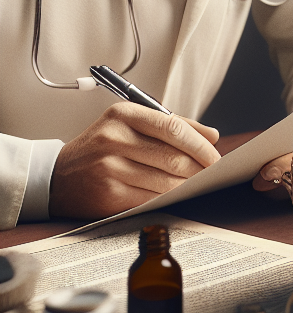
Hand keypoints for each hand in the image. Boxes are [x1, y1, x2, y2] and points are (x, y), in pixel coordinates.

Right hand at [49, 103, 219, 218]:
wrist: (58, 176)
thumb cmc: (103, 147)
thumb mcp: (130, 124)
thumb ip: (173, 125)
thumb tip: (212, 135)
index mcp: (123, 114)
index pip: (173, 127)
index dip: (200, 144)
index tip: (215, 155)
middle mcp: (114, 139)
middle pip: (173, 156)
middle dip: (199, 167)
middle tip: (212, 172)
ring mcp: (110, 168)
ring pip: (166, 179)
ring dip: (188, 184)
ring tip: (197, 183)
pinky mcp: (109, 194)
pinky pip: (152, 197)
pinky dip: (169, 197)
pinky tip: (176, 194)